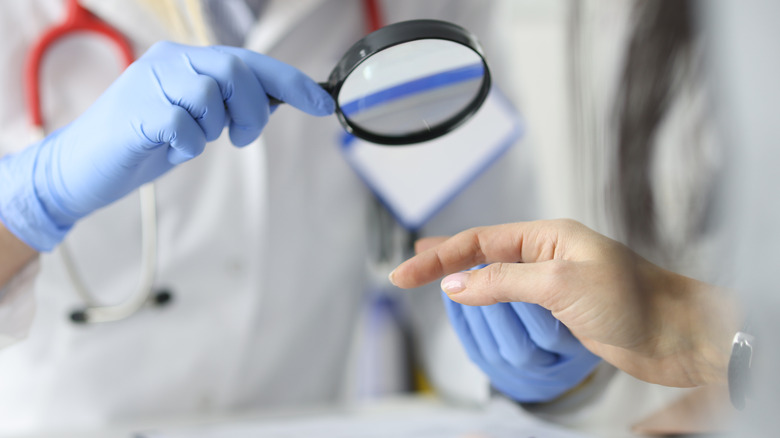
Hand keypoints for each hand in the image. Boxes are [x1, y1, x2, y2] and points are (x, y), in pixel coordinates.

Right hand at [0, 42, 332, 250]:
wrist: (81, 169)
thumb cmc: (145, 143)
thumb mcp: (195, 119)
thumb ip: (228, 103)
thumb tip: (277, 100)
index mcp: (186, 58)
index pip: (250, 62)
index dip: (292, 83)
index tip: (325, 103)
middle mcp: (169, 60)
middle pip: (237, 72)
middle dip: (253, 111)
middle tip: (240, 137)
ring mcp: (149, 82)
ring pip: (212, 96)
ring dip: (214, 129)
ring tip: (190, 139)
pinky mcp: (137, 112)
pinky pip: (186, 127)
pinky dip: (188, 146)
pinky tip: (168, 148)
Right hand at [391, 219, 739, 387]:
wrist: (683, 336)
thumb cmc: (637, 301)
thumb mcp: (561, 285)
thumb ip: (503, 281)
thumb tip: (456, 284)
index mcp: (547, 236)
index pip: (477, 242)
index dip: (437, 257)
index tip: (403, 273)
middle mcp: (548, 257)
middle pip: (482, 259)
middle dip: (449, 266)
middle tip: (411, 270)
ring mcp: (556, 285)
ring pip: (498, 287)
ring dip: (475, 293)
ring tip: (449, 286)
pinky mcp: (565, 312)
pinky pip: (518, 309)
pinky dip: (496, 312)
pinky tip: (485, 311)